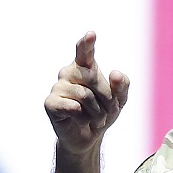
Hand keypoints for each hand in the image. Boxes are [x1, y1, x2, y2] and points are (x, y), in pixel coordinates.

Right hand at [45, 31, 129, 154]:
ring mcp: (57, 87)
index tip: (91, 35)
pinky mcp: (50, 103)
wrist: (88, 137)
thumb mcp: (119, 100)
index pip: (84, 52)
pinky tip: (80, 121)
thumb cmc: (103, 113)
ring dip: (97, 112)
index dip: (86, 44)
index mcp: (85, 67)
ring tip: (95, 118)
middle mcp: (69, 73)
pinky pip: (74, 108)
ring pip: (85, 96)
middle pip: (92, 77)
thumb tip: (116, 73)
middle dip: (106, 97)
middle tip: (107, 111)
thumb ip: (122, 86)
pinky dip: (83, 119)